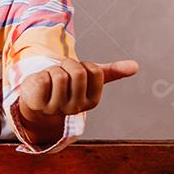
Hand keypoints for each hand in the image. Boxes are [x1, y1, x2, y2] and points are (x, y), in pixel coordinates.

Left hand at [18, 58, 138, 118]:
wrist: (39, 97)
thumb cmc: (66, 85)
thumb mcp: (88, 77)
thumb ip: (111, 72)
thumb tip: (136, 66)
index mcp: (92, 101)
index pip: (94, 71)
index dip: (83, 64)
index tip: (75, 72)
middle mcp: (76, 108)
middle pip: (77, 72)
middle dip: (68, 64)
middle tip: (61, 72)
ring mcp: (56, 108)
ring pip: (59, 75)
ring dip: (53, 70)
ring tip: (51, 80)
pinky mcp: (38, 104)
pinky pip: (43, 79)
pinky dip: (41, 75)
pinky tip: (41, 85)